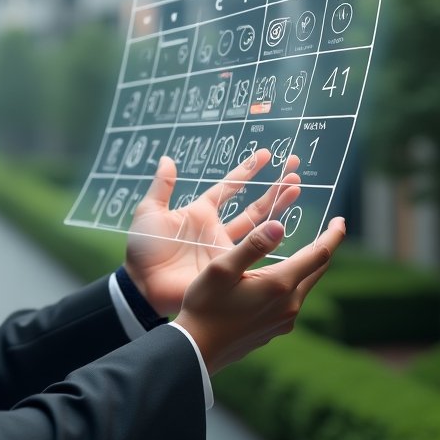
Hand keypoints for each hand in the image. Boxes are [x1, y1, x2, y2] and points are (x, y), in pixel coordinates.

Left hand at [124, 150, 300, 315]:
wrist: (143, 285)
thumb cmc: (143, 249)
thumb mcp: (149, 212)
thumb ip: (161, 187)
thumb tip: (166, 159)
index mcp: (201, 212)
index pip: (229, 188)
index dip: (247, 171)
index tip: (266, 155)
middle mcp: (218, 229)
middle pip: (253, 204)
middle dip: (274, 187)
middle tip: (295, 168)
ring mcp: (226, 249)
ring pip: (260, 225)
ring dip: (278, 206)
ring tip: (297, 186)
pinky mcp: (230, 267)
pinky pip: (256, 254)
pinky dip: (273, 242)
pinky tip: (288, 228)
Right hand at [173, 216, 345, 374]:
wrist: (197, 350)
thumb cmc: (205, 306)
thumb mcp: (222, 268)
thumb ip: (253, 245)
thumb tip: (280, 225)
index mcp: (279, 285)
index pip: (319, 255)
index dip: (333, 236)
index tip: (341, 220)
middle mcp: (290, 304)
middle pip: (317, 270)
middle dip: (324, 248)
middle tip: (329, 230)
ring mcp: (285, 320)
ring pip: (304, 286)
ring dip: (307, 267)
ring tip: (302, 251)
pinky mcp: (276, 329)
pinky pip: (292, 301)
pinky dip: (293, 284)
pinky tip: (278, 281)